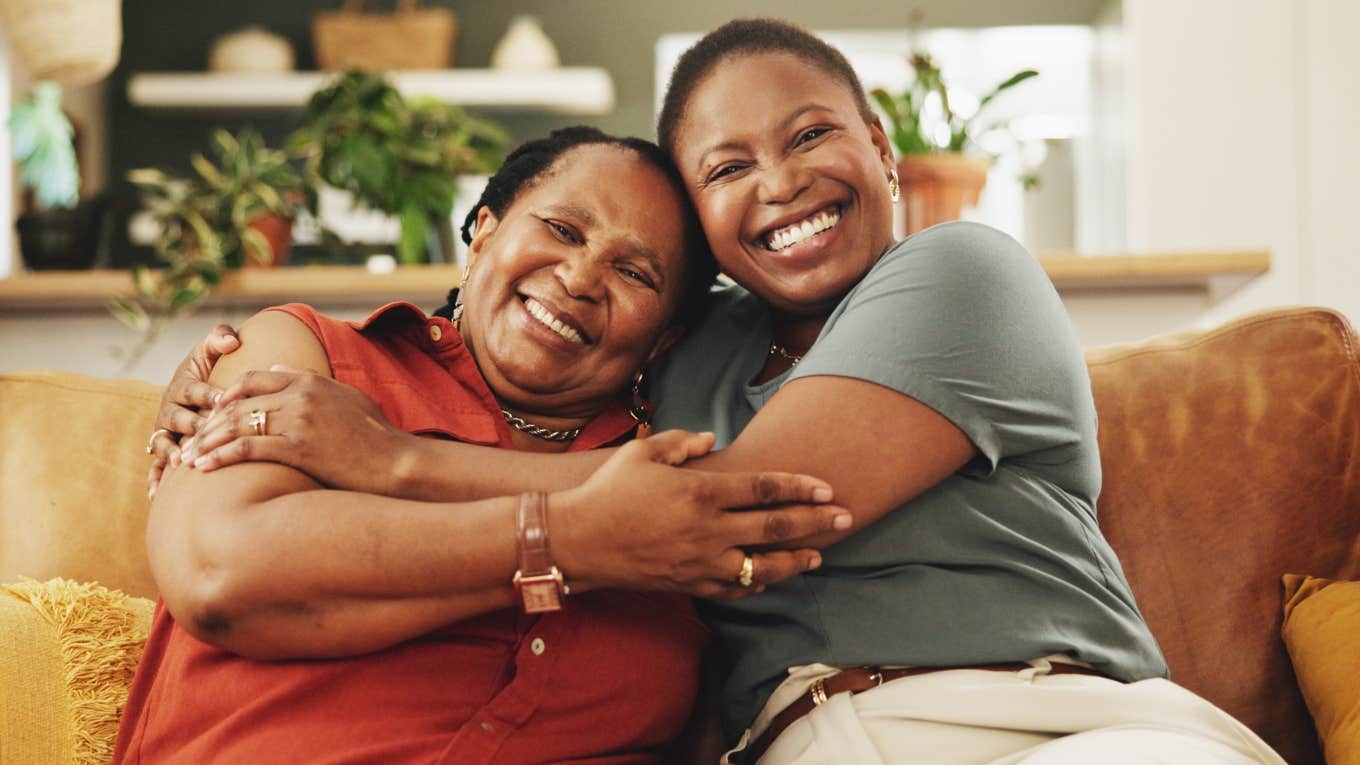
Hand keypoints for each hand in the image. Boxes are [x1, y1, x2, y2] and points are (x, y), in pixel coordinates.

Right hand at [147, 324, 239, 497]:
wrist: (198, 391)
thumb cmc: (209, 370)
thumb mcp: (211, 351)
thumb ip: (219, 338)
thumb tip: (231, 339)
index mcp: (182, 385)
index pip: (194, 390)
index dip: (208, 394)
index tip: (223, 401)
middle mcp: (170, 409)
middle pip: (179, 418)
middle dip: (192, 426)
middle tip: (205, 435)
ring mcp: (165, 432)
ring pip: (164, 443)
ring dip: (171, 453)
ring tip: (180, 464)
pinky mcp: (165, 450)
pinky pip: (156, 467)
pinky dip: (155, 480)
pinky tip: (157, 496)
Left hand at [181, 366, 415, 495]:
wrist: (397, 463)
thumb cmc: (378, 435)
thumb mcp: (347, 397)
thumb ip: (310, 380)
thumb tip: (278, 370)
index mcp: (310, 381)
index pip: (254, 380)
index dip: (227, 396)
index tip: (212, 414)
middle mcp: (300, 395)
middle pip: (238, 403)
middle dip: (208, 423)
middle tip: (188, 440)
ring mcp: (298, 420)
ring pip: (236, 425)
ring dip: (206, 442)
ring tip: (187, 458)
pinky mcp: (298, 448)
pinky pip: (247, 448)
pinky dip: (220, 457)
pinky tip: (204, 468)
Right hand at [551, 430, 850, 599]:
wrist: (578, 541)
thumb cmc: (609, 491)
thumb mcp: (643, 452)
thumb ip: (681, 442)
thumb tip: (711, 440)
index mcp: (700, 492)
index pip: (763, 490)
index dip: (799, 488)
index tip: (827, 488)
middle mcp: (707, 530)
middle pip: (774, 528)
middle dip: (815, 523)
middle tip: (847, 518)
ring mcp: (700, 562)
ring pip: (762, 566)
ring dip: (795, 560)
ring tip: (820, 555)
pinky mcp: (689, 584)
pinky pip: (734, 589)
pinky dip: (757, 583)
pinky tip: (772, 576)